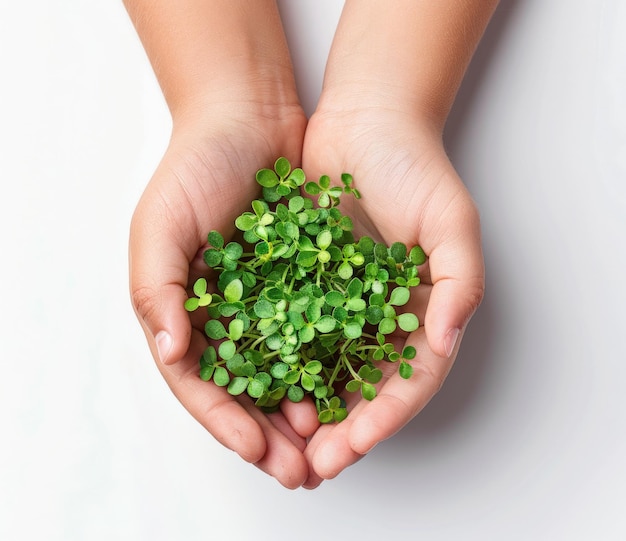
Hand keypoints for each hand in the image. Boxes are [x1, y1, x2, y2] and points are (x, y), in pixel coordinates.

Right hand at [129, 104, 320, 487]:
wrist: (248, 120)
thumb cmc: (194, 168)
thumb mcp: (159, 224)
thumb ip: (156, 289)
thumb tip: (173, 352)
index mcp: (185, 313)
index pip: (201, 384)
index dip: (226, 421)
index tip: (256, 450)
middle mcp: (226, 317)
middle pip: (247, 391)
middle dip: (271, 435)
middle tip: (300, 470)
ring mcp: (267, 303)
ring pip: (286, 372)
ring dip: (304, 410)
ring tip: (327, 442)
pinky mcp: (305, 283)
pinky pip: (318, 333)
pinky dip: (329, 364)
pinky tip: (345, 389)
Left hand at [300, 100, 484, 487]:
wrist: (364, 122)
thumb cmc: (414, 166)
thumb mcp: (451, 219)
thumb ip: (460, 280)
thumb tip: (446, 338)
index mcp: (423, 310)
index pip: (410, 379)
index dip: (386, 415)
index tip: (356, 442)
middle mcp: (382, 314)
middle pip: (365, 386)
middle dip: (343, 428)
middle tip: (314, 464)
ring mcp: (343, 301)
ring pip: (326, 369)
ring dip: (308, 407)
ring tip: (284, 442)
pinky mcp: (306, 282)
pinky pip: (292, 330)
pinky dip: (280, 362)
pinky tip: (261, 387)